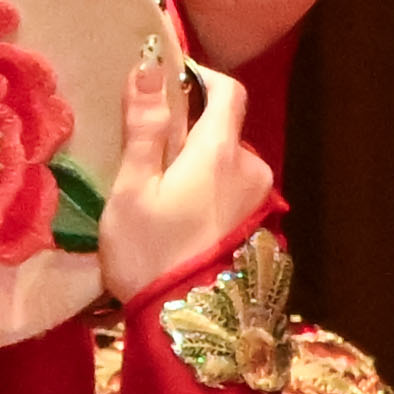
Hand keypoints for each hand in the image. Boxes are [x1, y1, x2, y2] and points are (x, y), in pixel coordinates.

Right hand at [93, 45, 271, 313]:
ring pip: (229, 163)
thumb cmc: (150, 254)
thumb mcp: (133, 188)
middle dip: (192, 130)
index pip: (229, 91)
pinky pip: (234, 192)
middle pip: (225, 130)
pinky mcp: (259, 228)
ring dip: (200, 165)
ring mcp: (260, 202)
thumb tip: (149, 67)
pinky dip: (210, 191)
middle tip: (149, 151)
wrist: (184, 326)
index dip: (202, 77)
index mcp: (222, 152)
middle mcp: (252, 169)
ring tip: (162, 191)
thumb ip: (145, 126)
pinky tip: (182, 216)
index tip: (172, 81)